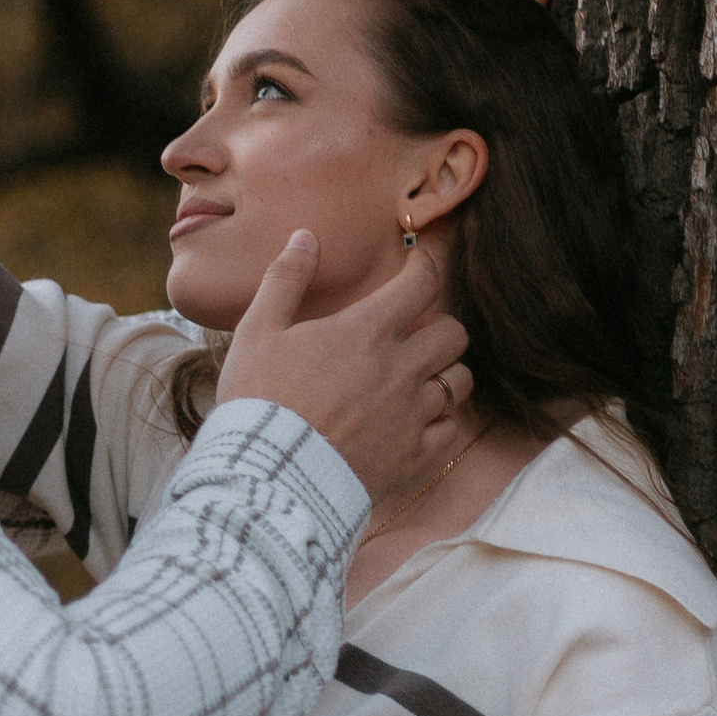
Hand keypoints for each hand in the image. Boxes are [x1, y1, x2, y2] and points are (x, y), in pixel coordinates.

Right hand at [216, 234, 471, 509]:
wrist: (268, 478)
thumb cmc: (258, 401)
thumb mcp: (257, 332)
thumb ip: (285, 280)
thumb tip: (306, 237)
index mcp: (366, 332)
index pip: (422, 284)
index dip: (424, 268)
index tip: (415, 268)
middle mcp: (401, 369)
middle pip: (453, 333)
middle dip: (438, 326)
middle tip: (415, 332)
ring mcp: (413, 415)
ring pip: (459, 382)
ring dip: (443, 374)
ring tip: (419, 379)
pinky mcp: (415, 457)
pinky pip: (450, 429)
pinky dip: (439, 422)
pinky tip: (415, 422)